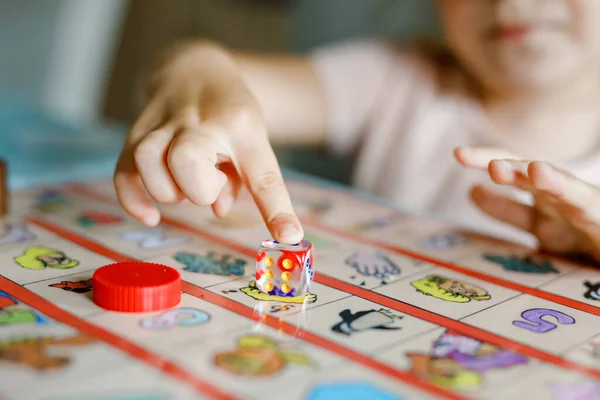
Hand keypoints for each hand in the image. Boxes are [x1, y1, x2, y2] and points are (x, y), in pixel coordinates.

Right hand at [113, 42, 302, 243]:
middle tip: (208, 184)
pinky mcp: (135, 132)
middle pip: (186, 161)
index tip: (288, 237)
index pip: (261, 174)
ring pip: (147, 161)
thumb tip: (217, 210)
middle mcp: (199, 120)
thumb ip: (242, 180)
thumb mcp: (250, 140)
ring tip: (184, 186)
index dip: (275, 210)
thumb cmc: (230, 115)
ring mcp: (162, 123)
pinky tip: (151, 216)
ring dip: (167, 191)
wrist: (195, 69)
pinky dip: (134, 200)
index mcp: (242, 125)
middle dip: (198, 190)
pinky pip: (123, 171)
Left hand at [455, 147, 599, 261]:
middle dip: (498, 160)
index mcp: (541, 196)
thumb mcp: (540, 227)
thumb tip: (471, 189)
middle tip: (466, 157)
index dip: (484, 158)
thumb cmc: (583, 239)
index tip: (457, 153)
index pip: (511, 170)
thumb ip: (508, 210)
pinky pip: (582, 199)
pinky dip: (563, 187)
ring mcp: (581, 203)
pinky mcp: (598, 213)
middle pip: (526, 170)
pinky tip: (543, 176)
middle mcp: (559, 194)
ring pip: (558, 183)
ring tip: (513, 168)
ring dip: (537, 174)